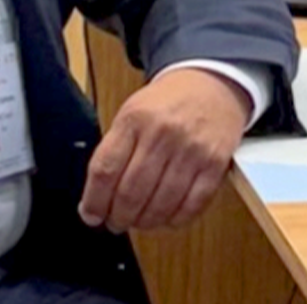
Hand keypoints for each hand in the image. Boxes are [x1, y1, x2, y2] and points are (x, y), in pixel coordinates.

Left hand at [79, 67, 251, 232]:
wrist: (212, 84)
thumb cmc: (167, 104)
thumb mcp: (132, 113)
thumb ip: (114, 151)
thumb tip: (96, 199)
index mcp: (134, 119)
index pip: (105, 170)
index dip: (94, 201)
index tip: (91, 215)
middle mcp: (162, 133)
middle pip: (130, 193)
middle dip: (118, 218)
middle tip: (116, 222)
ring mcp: (191, 150)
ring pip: (160, 204)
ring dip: (145, 222)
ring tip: (139, 221)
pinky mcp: (215, 164)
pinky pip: (191, 205)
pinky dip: (175, 219)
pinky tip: (166, 217)